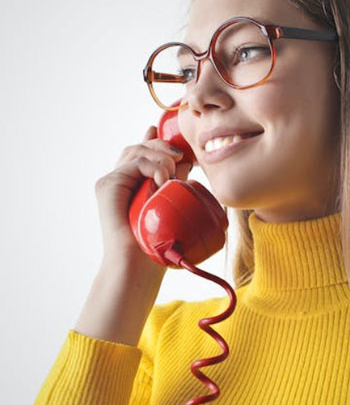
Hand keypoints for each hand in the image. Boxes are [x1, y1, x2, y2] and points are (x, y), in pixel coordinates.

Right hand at [94, 125, 192, 268]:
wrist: (138, 265)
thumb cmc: (156, 243)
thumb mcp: (171, 203)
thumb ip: (175, 181)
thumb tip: (187, 162)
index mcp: (133, 185)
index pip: (142, 154)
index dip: (155, 141)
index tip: (173, 139)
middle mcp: (120, 181)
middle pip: (140, 148)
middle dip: (163, 146)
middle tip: (181, 155)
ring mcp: (112, 182)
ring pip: (138, 152)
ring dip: (161, 157)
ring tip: (172, 175)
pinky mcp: (107, 185)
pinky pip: (134, 163)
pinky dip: (152, 167)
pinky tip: (162, 180)